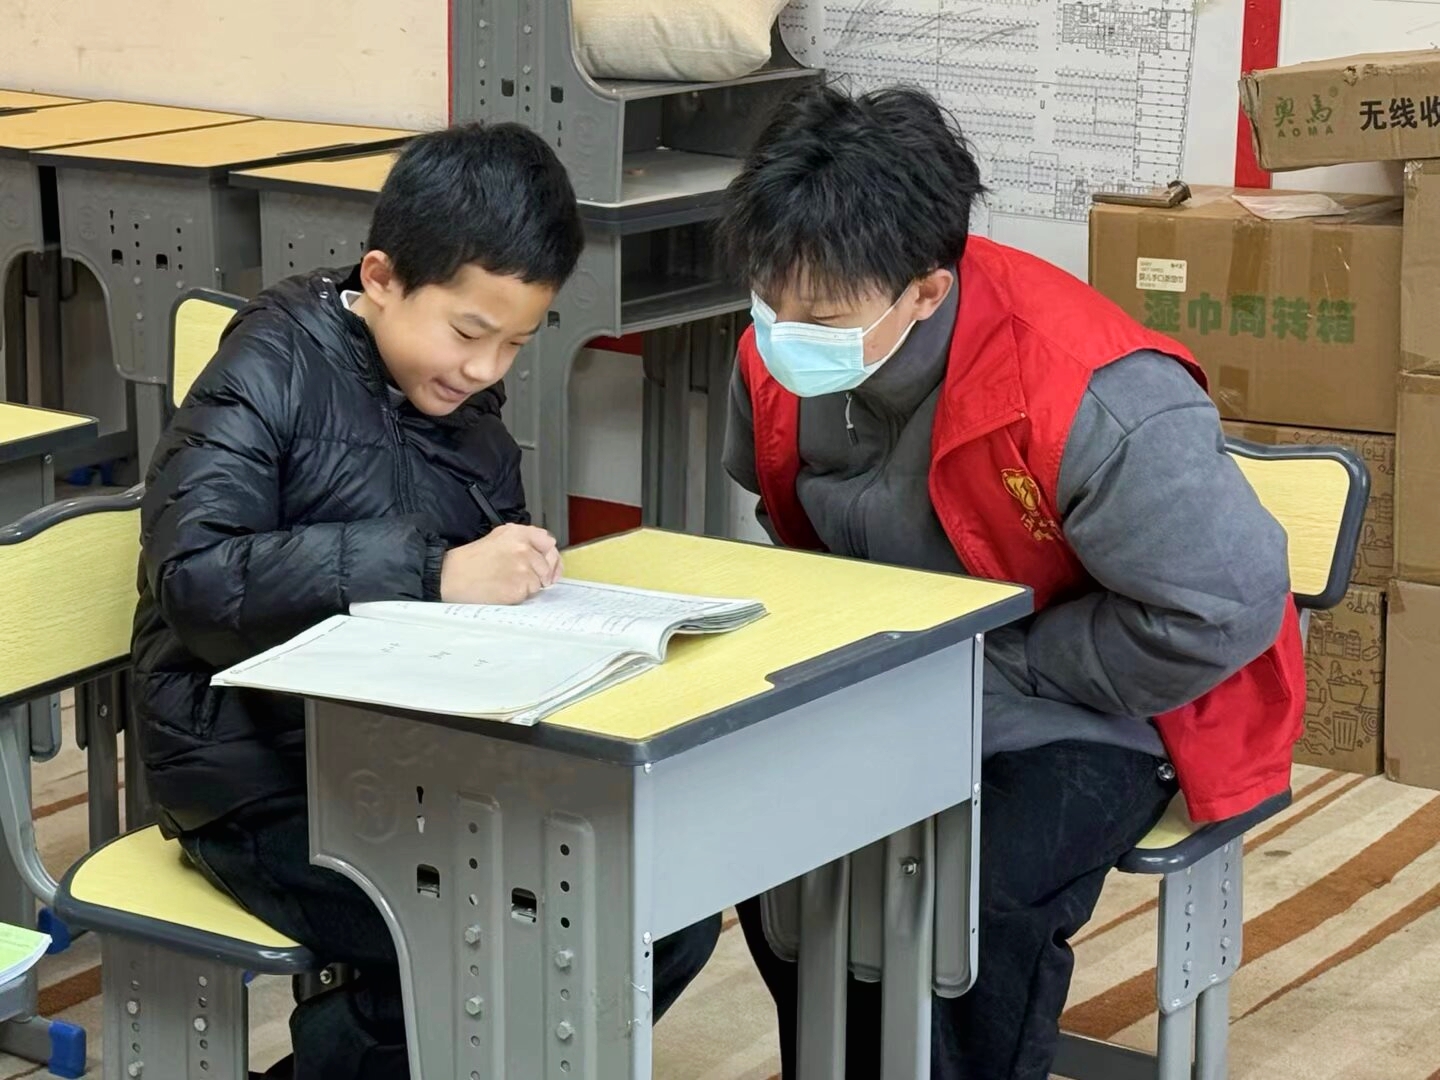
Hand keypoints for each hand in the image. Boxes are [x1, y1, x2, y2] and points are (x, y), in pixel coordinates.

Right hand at [440, 524, 561, 604]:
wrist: (452, 577)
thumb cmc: (472, 559)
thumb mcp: (498, 536)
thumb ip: (524, 538)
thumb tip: (546, 545)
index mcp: (519, 534)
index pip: (549, 542)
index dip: (549, 554)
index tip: (547, 563)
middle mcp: (524, 549)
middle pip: (548, 565)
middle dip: (540, 573)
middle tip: (524, 576)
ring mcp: (523, 570)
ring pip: (540, 582)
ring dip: (528, 585)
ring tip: (506, 581)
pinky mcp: (519, 588)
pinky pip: (529, 595)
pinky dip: (519, 595)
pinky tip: (504, 589)